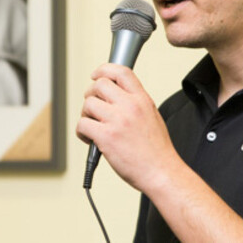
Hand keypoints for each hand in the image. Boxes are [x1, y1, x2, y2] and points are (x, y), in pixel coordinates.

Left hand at [76, 63, 178, 192]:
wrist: (162, 173)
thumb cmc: (157, 150)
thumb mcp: (152, 115)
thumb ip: (135, 102)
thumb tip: (115, 95)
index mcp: (142, 99)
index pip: (121, 72)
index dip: (104, 69)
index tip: (96, 75)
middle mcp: (130, 106)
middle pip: (99, 84)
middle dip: (91, 95)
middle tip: (93, 108)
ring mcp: (117, 120)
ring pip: (88, 104)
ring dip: (85, 114)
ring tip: (93, 126)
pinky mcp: (106, 137)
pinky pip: (82, 124)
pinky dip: (81, 131)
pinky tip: (89, 139)